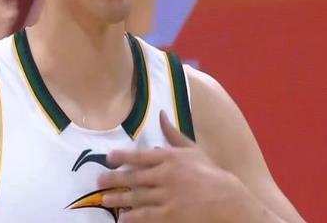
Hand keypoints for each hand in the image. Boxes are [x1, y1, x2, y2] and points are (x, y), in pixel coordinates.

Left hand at [97, 110, 241, 222]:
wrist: (228, 199)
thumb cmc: (210, 172)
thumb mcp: (192, 149)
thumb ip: (173, 133)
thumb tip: (161, 114)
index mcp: (169, 158)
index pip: (139, 156)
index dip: (121, 157)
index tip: (107, 158)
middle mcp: (165, 175)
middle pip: (133, 177)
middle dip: (114, 180)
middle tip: (98, 182)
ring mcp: (167, 196)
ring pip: (136, 197)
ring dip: (119, 199)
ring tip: (105, 200)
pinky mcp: (170, 215)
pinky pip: (147, 215)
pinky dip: (133, 217)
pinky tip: (122, 218)